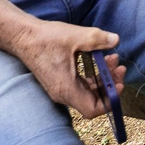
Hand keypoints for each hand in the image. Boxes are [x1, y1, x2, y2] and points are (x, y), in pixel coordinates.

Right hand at [10, 17, 126, 118]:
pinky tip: (101, 59)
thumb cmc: (47, 38)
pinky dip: (94, 74)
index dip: (109, 100)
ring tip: (113, 58)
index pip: (92, 109)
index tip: (119, 84)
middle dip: (110, 85)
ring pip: (89, 91)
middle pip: (94, 100)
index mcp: (67, 89)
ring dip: (103, 78)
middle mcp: (63, 93)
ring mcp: (61, 88)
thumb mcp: (76, 36)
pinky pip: (82, 84)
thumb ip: (98, 39)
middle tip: (120, 67)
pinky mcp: (61, 81)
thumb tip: (116, 40)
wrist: (24, 37)